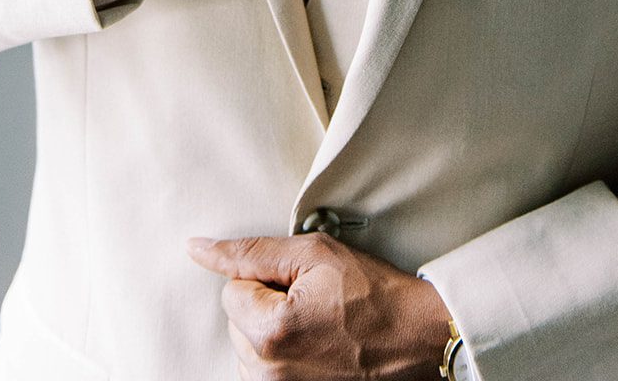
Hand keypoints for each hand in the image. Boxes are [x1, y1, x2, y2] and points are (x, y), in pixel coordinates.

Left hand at [186, 233, 450, 379]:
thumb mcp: (313, 253)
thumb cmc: (373, 293)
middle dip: (267, 308)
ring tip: (320, 327)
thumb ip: (249, 252)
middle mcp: (269, 374)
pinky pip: (268, 375)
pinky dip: (286, 360)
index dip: (266, 279)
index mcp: (269, 332)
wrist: (419, 339)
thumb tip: (197, 249)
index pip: (232, 290)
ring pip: (250, 352)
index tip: (302, 283)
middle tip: (315, 303)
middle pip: (238, 324)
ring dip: (275, 336)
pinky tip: (317, 351)